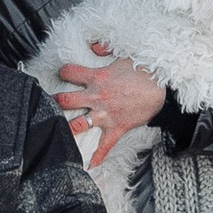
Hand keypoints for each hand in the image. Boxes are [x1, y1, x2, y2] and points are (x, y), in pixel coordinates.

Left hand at [56, 47, 168, 167]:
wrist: (162, 86)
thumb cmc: (144, 69)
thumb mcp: (123, 53)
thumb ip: (104, 49)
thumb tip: (93, 47)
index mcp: (96, 77)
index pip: (70, 72)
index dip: (64, 71)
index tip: (63, 73)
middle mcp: (96, 97)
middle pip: (66, 100)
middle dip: (56, 102)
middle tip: (50, 104)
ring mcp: (105, 114)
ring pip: (78, 124)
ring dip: (67, 128)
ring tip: (56, 131)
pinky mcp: (117, 127)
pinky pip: (105, 146)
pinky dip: (97, 156)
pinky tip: (89, 165)